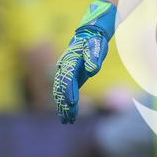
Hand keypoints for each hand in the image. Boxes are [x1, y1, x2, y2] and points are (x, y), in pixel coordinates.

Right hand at [53, 0, 116, 123]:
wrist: (88, 35)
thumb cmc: (94, 41)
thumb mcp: (97, 46)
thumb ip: (94, 58)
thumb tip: (93, 70)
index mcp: (70, 61)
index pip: (67, 79)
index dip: (69, 92)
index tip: (72, 104)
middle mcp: (63, 68)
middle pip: (61, 89)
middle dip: (64, 104)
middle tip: (69, 119)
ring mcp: (64, 73)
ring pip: (59, 92)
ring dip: (62, 107)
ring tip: (67, 121)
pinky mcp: (69, 78)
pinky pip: (63, 92)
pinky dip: (64, 104)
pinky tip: (66, 116)